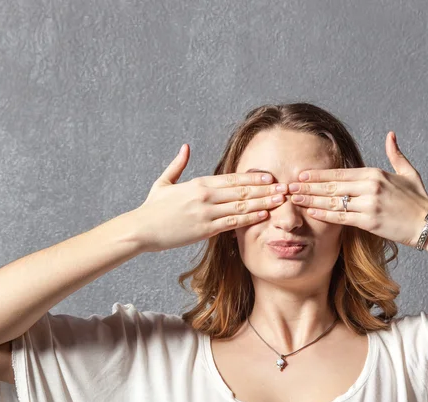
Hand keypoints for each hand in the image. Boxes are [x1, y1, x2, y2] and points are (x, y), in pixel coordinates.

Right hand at [133, 144, 284, 252]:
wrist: (141, 229)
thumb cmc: (152, 208)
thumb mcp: (164, 182)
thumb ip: (178, 164)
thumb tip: (186, 146)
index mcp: (198, 183)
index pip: (232, 179)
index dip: (254, 178)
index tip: (271, 177)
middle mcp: (205, 196)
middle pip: (242, 191)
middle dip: (266, 189)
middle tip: (286, 188)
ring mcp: (206, 213)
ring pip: (242, 206)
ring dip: (264, 203)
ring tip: (281, 201)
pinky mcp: (205, 229)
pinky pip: (232, 223)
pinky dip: (250, 219)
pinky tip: (264, 216)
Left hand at [287, 132, 427, 246]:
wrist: (427, 223)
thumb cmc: (417, 199)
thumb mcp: (408, 172)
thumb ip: (395, 154)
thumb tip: (390, 135)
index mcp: (375, 173)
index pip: (339, 173)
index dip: (318, 174)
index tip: (301, 174)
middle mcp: (370, 187)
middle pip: (331, 186)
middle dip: (308, 186)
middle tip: (289, 187)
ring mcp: (369, 204)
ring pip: (333, 202)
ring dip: (311, 201)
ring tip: (294, 199)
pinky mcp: (369, 222)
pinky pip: (342, 218)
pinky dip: (325, 215)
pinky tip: (311, 213)